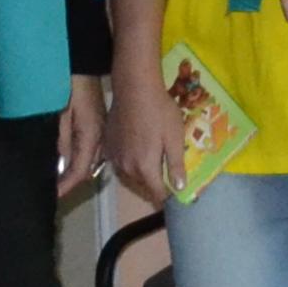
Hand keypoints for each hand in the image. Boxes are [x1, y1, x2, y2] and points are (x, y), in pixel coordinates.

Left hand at [56, 77, 109, 209]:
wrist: (81, 61)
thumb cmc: (68, 84)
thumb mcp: (60, 112)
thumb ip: (61, 139)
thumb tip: (60, 162)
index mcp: (91, 135)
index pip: (80, 171)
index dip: (66, 186)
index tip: (52, 196)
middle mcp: (100, 136)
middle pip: (86, 167)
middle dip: (70, 181)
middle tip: (51, 190)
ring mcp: (100, 129)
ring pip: (88, 158)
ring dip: (73, 169)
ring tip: (55, 179)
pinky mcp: (97, 122)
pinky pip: (88, 146)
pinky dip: (76, 156)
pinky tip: (64, 157)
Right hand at [108, 51, 182, 208]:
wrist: (135, 89)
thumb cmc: (160, 111)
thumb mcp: (175, 138)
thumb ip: (176, 165)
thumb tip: (179, 189)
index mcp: (145, 168)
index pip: (156, 193)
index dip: (167, 197)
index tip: (175, 196)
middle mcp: (127, 167)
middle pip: (143, 185)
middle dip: (155, 185)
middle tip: (167, 178)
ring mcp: (115, 156)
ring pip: (130, 175)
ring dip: (142, 174)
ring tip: (153, 164)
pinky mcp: (108, 145)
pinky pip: (121, 162)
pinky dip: (130, 162)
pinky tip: (138, 150)